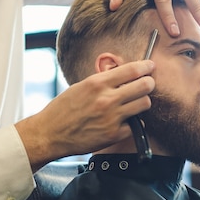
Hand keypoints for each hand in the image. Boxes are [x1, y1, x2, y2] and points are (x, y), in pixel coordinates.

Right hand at [15, 60, 154, 171]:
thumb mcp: (81, 86)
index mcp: (97, 83)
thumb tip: (123, 75)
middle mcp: (106, 99)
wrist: (50, 133)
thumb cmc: (63, 109)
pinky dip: (133, 122)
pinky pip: (136, 124)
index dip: (145, 66)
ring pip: (144, 104)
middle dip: (149, 83)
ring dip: (142, 102)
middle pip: (144, 86)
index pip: (131, 70)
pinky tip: (125, 120)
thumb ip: (102, 81)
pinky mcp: (114, 134)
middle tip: (147, 84)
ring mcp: (112, 117)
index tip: (150, 66)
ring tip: (134, 102)